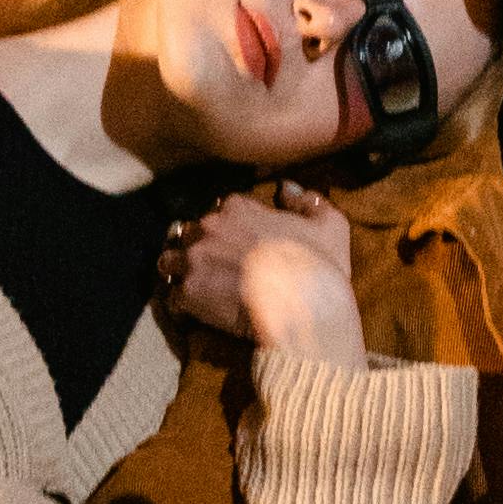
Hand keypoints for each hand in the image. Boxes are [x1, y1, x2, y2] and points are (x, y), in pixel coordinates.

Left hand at [160, 185, 364, 365]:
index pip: (221, 209)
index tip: (238, 244)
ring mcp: (195, 260)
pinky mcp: (188, 293)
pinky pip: (173, 297)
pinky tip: (196, 313)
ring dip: (180, 271)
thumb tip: (288, 190)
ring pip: (171, 261)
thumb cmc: (320, 266)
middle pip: (191, 232)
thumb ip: (308, 201)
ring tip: (196, 287)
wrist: (305, 309)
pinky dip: (182, 305)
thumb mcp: (331, 224)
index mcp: (237, 207)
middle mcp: (209, 227)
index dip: (230, 227)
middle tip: (216, 267)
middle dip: (200, 247)